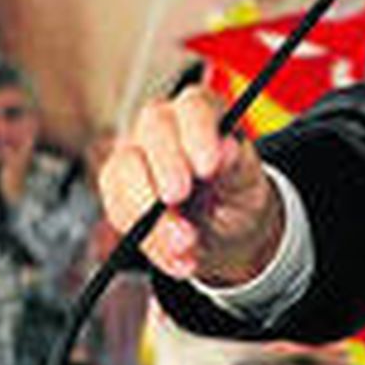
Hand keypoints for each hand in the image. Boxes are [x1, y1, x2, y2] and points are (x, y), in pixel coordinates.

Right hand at [98, 86, 283, 284]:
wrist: (222, 225)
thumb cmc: (235, 191)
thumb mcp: (247, 181)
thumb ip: (238, 164)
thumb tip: (228, 148)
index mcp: (200, 110)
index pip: (194, 106)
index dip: (198, 133)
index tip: (208, 167)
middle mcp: (162, 123)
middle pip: (153, 128)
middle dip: (165, 165)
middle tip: (178, 198)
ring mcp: (134, 152)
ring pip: (125, 169)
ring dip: (151, 212)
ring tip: (185, 244)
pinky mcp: (117, 188)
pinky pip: (118, 209)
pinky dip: (147, 240)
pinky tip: (175, 258)